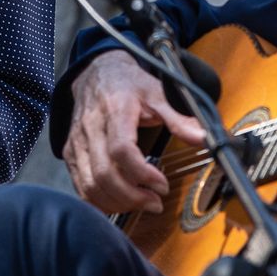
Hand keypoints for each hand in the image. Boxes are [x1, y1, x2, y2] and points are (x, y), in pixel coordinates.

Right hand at [63, 49, 205, 214]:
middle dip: (132, 196)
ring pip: (90, 185)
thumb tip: (204, 138)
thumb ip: (180, 118)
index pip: (121, 149)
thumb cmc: (127, 84)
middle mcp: (92, 128)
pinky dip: (100, 202)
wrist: (98, 72)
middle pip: (104, 174)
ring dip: (118, 203)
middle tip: (155, 202)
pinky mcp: (71, 154)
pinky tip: (120, 202)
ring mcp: (78, 142)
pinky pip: (80, 186)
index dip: (142, 173)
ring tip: (142, 203)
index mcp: (115, 110)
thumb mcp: (157, 93)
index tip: (163, 184)